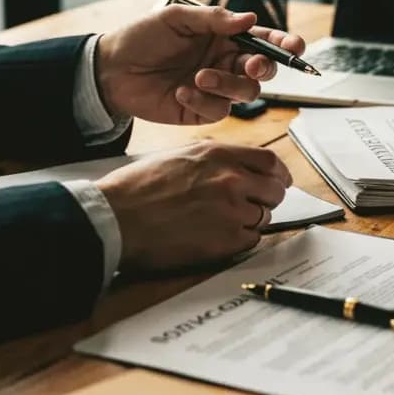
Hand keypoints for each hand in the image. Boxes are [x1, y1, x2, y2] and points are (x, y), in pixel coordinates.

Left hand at [96, 4, 305, 124]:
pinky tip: (181, 92)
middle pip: (263, 70)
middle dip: (262, 68)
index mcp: (226, 37)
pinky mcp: (202, 111)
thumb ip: (215, 19)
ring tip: (199, 77)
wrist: (111, 70)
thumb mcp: (176, 18)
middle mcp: (226, 63)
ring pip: (246, 93)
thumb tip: (249, 19)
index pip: (264, 40)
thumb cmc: (142, 38)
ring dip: (227, 84)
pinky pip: (219, 110)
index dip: (284, 44)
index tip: (294, 46)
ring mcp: (216, 89)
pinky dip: (202, 101)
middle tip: (249, 65)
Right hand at [97, 141, 291, 270]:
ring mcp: (231, 210)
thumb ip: (215, 158)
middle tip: (256, 205)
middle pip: (274, 189)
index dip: (278, 173)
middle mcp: (231, 179)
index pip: (269, 161)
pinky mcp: (226, 240)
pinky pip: (250, 240)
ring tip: (224, 223)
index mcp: (219, 154)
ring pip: (263, 216)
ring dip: (251, 220)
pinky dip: (241, 240)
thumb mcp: (180, 155)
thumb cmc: (137, 188)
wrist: (114, 218)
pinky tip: (218, 238)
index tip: (279, 181)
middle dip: (268, 198)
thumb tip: (238, 165)